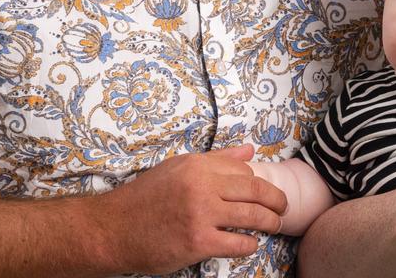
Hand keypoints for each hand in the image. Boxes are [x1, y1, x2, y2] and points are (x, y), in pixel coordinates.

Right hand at [97, 144, 287, 273]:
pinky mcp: (198, 242)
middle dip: (277, 200)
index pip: (244, 170)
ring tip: (275, 224)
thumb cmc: (144, 199)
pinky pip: (238, 242)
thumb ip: (216, 160)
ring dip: (270, 221)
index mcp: (197, 165)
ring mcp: (201, 214)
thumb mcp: (178, 168)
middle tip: (284, 207)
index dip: (258, 182)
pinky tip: (250, 243)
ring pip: (253, 215)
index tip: (263, 192)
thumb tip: (249, 151)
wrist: (112, 229)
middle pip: (256, 190)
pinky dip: (250, 244)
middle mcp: (201, 186)